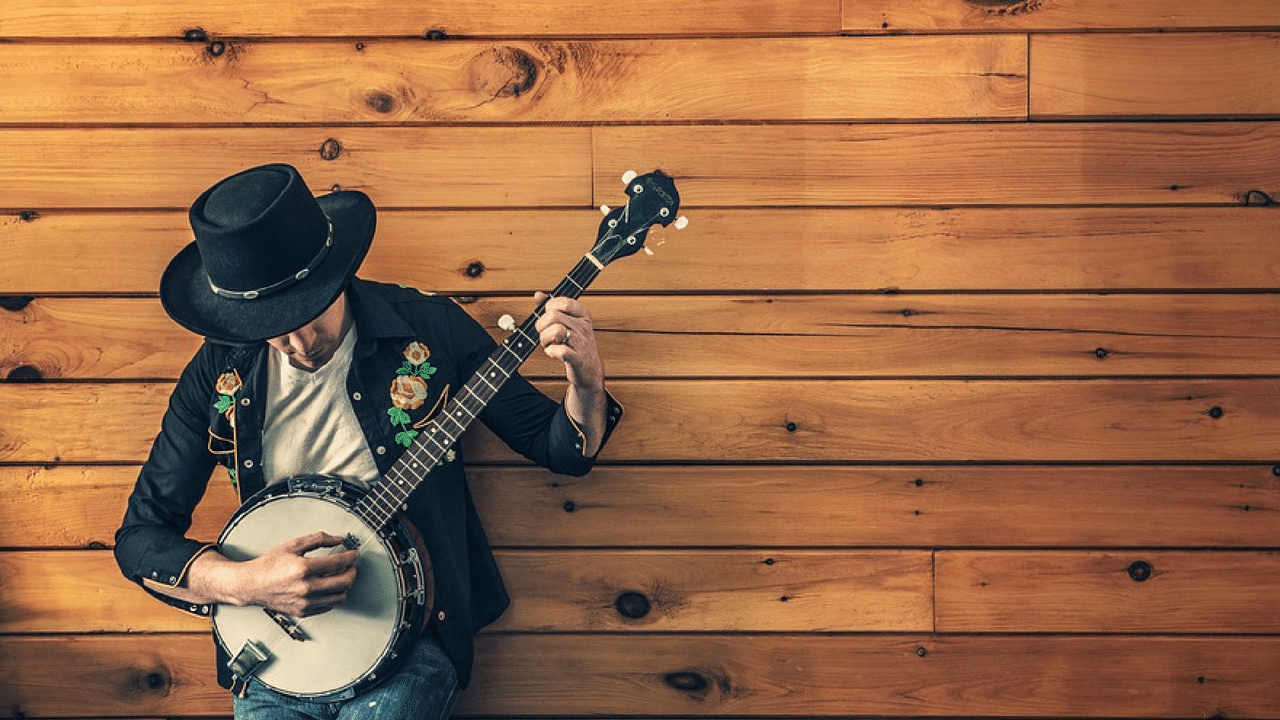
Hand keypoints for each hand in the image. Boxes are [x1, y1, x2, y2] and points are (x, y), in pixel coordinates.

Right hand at [224, 531, 357, 616]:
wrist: (251, 585)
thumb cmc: (269, 565)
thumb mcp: (293, 545)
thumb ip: (318, 539)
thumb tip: (338, 539)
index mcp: (304, 569)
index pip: (338, 563)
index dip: (351, 557)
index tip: (354, 554)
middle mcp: (306, 588)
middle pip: (344, 582)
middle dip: (352, 572)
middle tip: (351, 566)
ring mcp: (305, 602)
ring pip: (340, 597)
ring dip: (345, 585)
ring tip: (341, 576)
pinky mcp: (303, 611)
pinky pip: (328, 606)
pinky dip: (333, 596)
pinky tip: (329, 587)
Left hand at [533, 292, 604, 392]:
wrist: (590, 370)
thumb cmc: (576, 345)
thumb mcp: (568, 323)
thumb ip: (553, 307)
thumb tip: (538, 295)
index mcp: (582, 315)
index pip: (562, 302)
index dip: (549, 309)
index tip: (549, 318)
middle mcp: (583, 327)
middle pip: (553, 316)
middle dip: (542, 326)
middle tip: (545, 334)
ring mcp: (581, 343)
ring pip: (555, 331)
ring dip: (545, 339)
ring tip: (548, 343)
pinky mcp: (577, 359)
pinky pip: (560, 350)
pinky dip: (551, 352)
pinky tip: (553, 352)